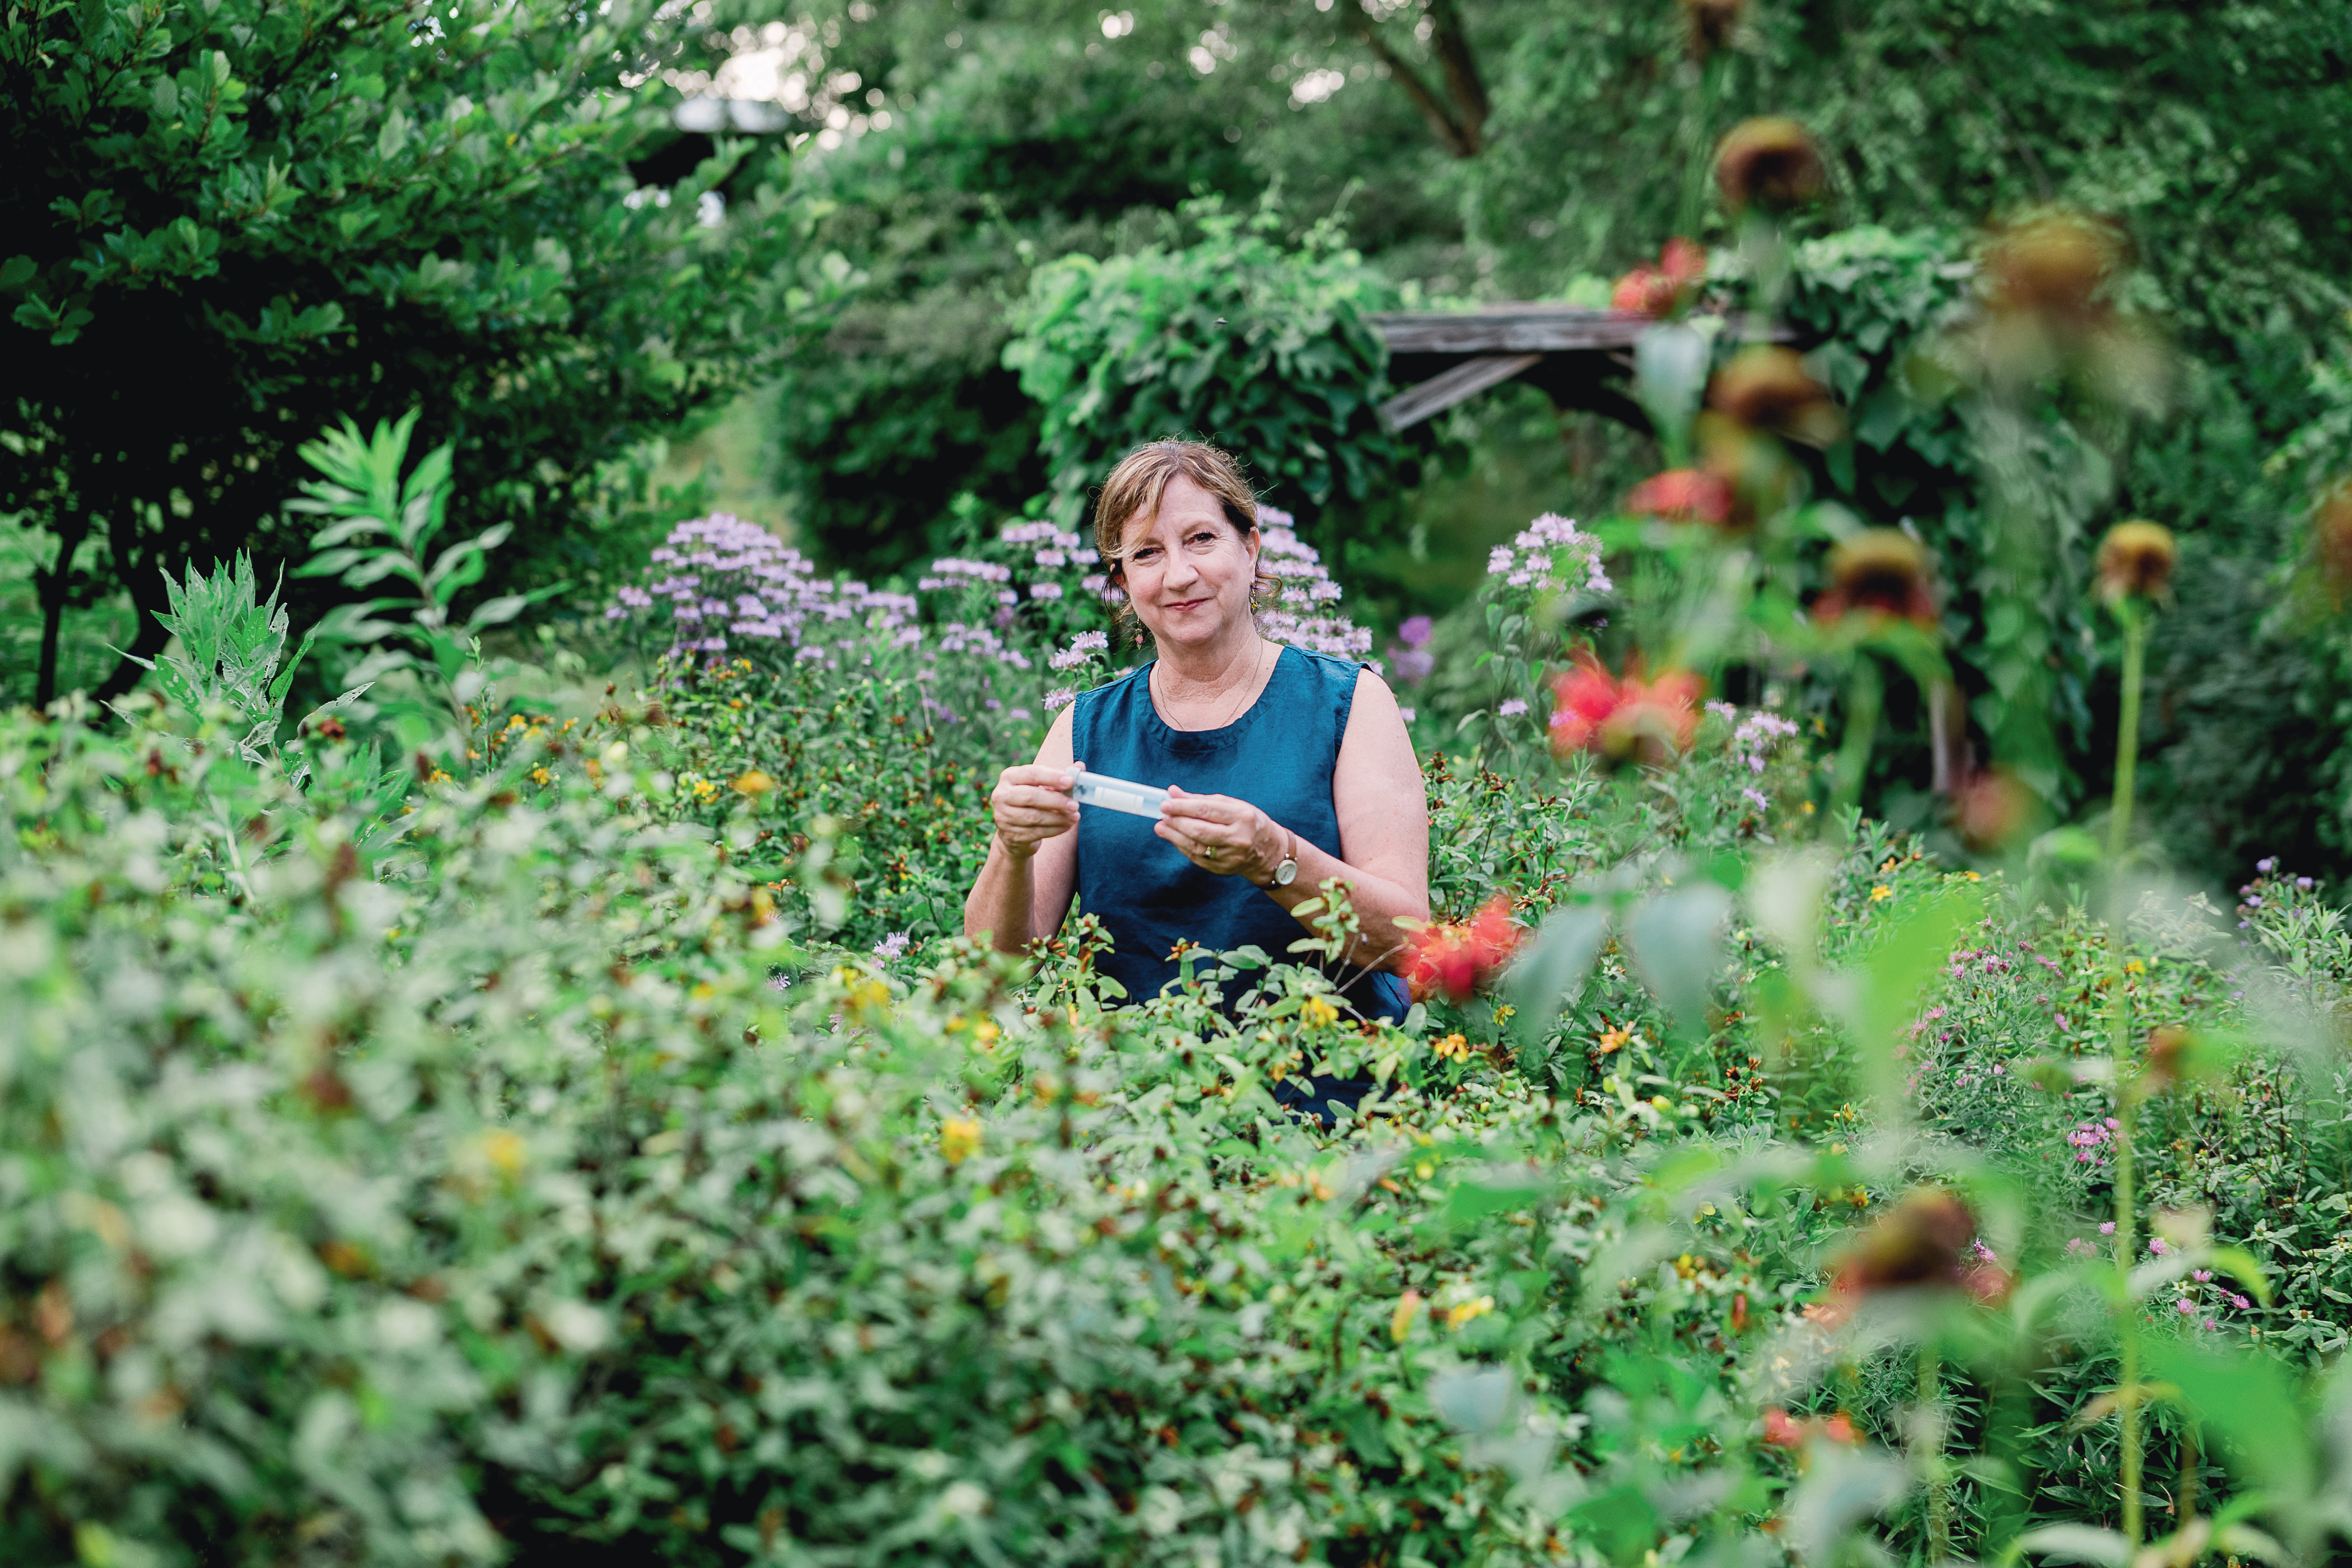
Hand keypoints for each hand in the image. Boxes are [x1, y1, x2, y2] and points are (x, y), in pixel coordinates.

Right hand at [990, 761, 1079, 859]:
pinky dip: (1055, 829)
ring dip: (1058, 817)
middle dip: (1056, 801)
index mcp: (1009, 777)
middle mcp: (1001, 795)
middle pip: (1031, 796)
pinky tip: (1067, 826)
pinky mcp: (1010, 834)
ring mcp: (1003, 816)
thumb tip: (1081, 767)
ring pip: (1034, 817)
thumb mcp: (1041, 786)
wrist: (1013, 830)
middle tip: (1075, 805)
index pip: (1031, 774)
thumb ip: (1059, 776)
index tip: (1071, 781)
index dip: (1052, 777)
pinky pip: (1036, 832)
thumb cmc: (1032, 801)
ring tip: (1075, 817)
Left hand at [1156, 786, 1282, 881]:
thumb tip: (1173, 792)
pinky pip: (1197, 858)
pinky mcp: (1223, 869)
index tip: (1166, 804)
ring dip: (1174, 836)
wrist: (1268, 851)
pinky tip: (1174, 838)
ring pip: (1196, 846)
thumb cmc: (1247, 822)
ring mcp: (1231, 856)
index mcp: (1242, 817)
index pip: (1207, 810)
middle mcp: (1238, 838)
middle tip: (1162, 816)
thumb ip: (1201, 799)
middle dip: (1177, 822)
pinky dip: (1182, 847)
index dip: (1183, 807)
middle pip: (1199, 830)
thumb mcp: (1231, 805)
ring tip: (1161, 827)